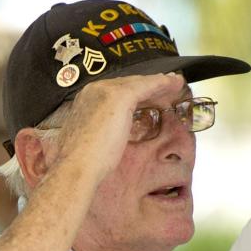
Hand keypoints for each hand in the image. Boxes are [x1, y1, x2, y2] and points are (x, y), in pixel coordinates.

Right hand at [55, 71, 186, 182]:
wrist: (75, 168)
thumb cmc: (80, 162)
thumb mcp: (89, 140)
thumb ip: (97, 131)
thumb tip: (104, 138)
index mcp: (84, 101)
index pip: (114, 91)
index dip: (134, 94)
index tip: (148, 98)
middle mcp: (93, 91)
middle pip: (127, 84)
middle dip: (148, 87)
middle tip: (166, 90)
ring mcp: (106, 91)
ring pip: (138, 83)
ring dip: (159, 84)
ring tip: (174, 86)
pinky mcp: (120, 96)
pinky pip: (148, 85)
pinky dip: (162, 84)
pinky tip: (175, 85)